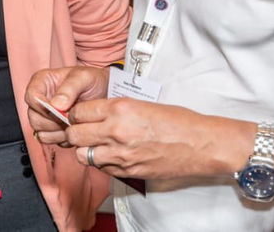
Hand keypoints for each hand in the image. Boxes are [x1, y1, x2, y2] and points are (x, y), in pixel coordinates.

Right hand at [25, 66, 108, 144]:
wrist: (105, 93)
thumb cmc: (93, 81)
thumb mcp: (84, 78)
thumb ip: (69, 88)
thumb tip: (55, 105)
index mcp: (42, 82)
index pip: (32, 97)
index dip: (44, 106)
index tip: (62, 109)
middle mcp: (40, 98)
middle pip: (34, 117)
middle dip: (53, 121)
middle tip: (71, 118)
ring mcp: (44, 115)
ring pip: (39, 131)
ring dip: (58, 132)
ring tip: (75, 123)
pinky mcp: (51, 129)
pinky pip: (49, 140)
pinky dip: (62, 139)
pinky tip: (74, 130)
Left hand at [63, 98, 252, 179]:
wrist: (200, 144)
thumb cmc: (176, 121)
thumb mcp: (141, 103)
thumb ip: (114, 109)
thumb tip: (92, 113)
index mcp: (119, 108)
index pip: (78, 112)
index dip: (75, 114)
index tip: (78, 115)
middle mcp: (116, 131)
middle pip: (74, 134)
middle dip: (73, 132)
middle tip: (79, 130)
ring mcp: (121, 154)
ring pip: (82, 155)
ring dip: (84, 150)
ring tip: (94, 145)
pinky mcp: (128, 171)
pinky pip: (101, 168)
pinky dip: (101, 163)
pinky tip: (111, 155)